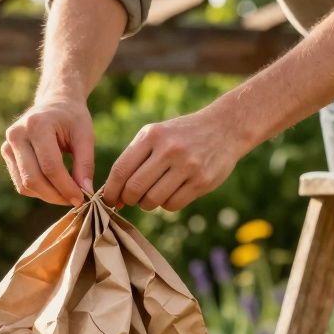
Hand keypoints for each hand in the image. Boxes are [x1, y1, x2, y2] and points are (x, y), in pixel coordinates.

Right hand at [2, 98, 93, 206]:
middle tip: (76, 200)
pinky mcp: (6, 155)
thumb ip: (85, 164)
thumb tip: (85, 192)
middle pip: (33, 179)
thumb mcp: (85, 136)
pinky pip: (21, 184)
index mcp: (37, 125)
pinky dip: (39, 191)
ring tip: (67, 193)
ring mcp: (7, 145)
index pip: (50, 167)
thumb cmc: (72, 118)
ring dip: (48, 196)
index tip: (82, 199)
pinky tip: (55, 186)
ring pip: (25, 185)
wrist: (55, 102)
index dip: (66, 187)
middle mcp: (16, 134)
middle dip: (56, 196)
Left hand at [103, 109, 247, 211]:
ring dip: (147, 204)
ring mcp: (187, 166)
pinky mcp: (201, 181)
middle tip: (132, 199)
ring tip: (153, 194)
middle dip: (128, 200)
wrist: (224, 128)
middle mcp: (169, 149)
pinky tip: (172, 192)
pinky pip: (172, 205)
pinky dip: (166, 204)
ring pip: (152, 200)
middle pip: (134, 189)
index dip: (110, 191)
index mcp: (152, 135)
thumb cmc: (180, 136)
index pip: (120, 170)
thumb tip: (111, 196)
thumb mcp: (156, 135)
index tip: (109, 200)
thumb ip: (133, 160)